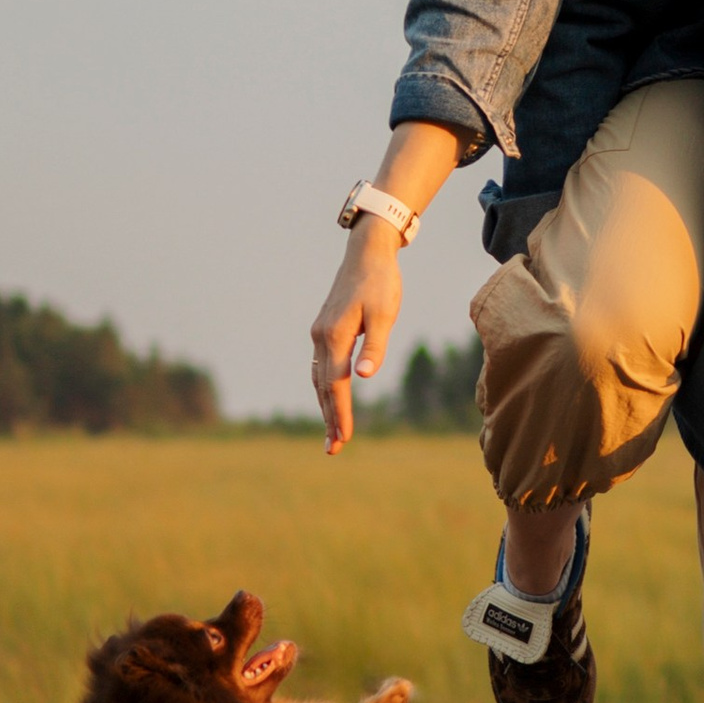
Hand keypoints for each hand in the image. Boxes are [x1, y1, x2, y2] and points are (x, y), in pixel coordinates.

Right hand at [310, 222, 405, 449]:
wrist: (367, 252)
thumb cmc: (380, 282)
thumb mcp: (384, 314)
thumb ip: (374, 346)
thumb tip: (364, 376)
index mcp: (335, 336)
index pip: (337, 384)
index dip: (340, 413)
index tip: (344, 439)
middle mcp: (321, 337)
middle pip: (323, 386)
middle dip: (329, 418)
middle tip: (333, 450)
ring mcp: (320, 332)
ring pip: (319, 378)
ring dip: (325, 406)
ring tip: (332, 433)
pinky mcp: (324, 328)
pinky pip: (321, 366)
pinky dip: (325, 387)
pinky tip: (331, 398)